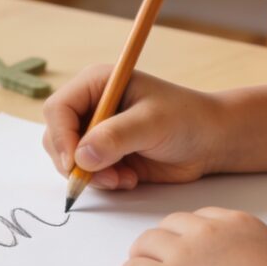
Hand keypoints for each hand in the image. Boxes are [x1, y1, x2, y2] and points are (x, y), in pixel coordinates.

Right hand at [42, 64, 225, 188]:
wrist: (211, 142)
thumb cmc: (187, 119)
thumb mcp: (152, 123)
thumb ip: (116, 137)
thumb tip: (81, 156)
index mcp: (97, 84)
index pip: (59, 109)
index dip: (60, 136)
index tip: (75, 162)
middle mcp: (91, 106)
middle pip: (56, 136)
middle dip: (74, 161)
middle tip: (105, 177)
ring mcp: (96, 132)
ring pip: (68, 159)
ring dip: (91, 175)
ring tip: (123, 178)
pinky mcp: (104, 155)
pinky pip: (86, 174)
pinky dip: (102, 182)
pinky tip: (129, 179)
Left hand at [122, 207, 266, 265]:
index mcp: (237, 224)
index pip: (204, 217)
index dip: (192, 229)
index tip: (188, 240)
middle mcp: (207, 231)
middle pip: (172, 223)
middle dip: (165, 236)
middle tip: (160, 250)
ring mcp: (182, 254)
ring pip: (147, 240)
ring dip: (142, 251)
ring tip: (139, 261)